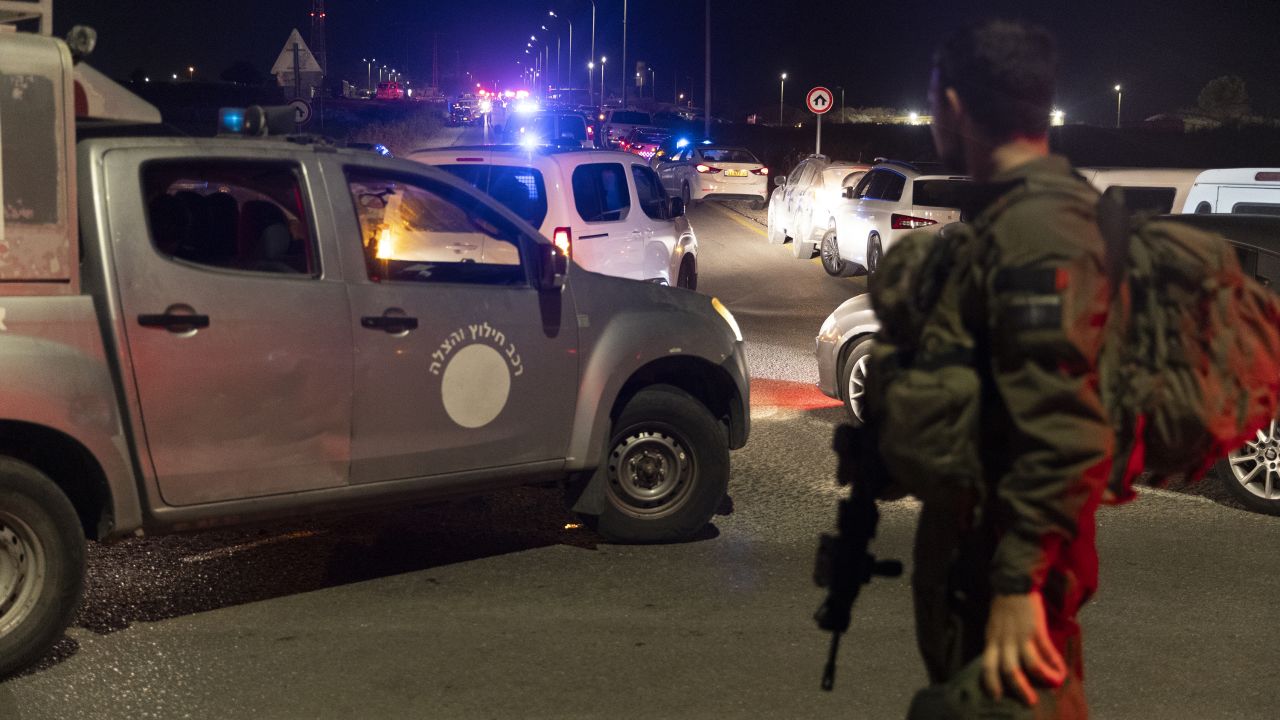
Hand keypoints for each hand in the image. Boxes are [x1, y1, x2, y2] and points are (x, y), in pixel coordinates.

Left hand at [981, 591, 1066, 705]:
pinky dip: (1054, 663)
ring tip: (1052, 685)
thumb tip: (1005, 662)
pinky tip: (1061, 671)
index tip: (996, 697)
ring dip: (1042, 677)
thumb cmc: (1004, 604)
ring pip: (1029, 663)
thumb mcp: (994, 625)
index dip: (990, 683)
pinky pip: (1046, 650)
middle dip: (1019, 688)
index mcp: (992, 639)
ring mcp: (1020, 634)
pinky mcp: (1036, 628)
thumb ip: (999, 643)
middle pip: (1008, 669)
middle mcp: (1004, 639)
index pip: (987, 666)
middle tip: (1029, 702)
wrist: (1013, 581)